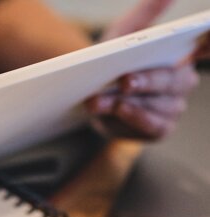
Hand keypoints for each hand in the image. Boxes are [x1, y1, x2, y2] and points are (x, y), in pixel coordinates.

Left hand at [86, 0, 200, 140]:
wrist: (91, 97)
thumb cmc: (112, 62)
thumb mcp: (122, 34)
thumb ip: (144, 14)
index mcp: (183, 55)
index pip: (204, 47)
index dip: (204, 44)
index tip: (184, 46)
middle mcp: (183, 83)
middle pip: (173, 82)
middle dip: (147, 82)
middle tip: (124, 81)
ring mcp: (173, 109)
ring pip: (158, 106)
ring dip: (128, 104)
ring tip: (100, 100)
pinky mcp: (159, 130)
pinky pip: (153, 126)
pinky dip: (133, 119)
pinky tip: (116, 111)